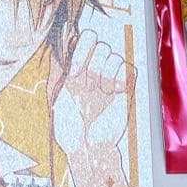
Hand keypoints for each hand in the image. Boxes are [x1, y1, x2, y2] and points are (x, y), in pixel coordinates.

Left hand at [50, 29, 133, 158]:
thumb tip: (58, 47)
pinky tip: (114, 92)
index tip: (75, 74)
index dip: (80, 51)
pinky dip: (122, 77)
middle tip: (88, 87)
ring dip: (106, 73)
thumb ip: (59, 73)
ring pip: (113, 54)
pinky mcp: (124, 87)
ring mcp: (109, 77)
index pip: (82, 39)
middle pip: (100, 43)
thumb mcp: (57, 98)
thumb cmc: (68, 128)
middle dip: (93, 64)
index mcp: (74, 67)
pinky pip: (129, 68)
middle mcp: (92, 68)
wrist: (88, 148)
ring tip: (101, 92)